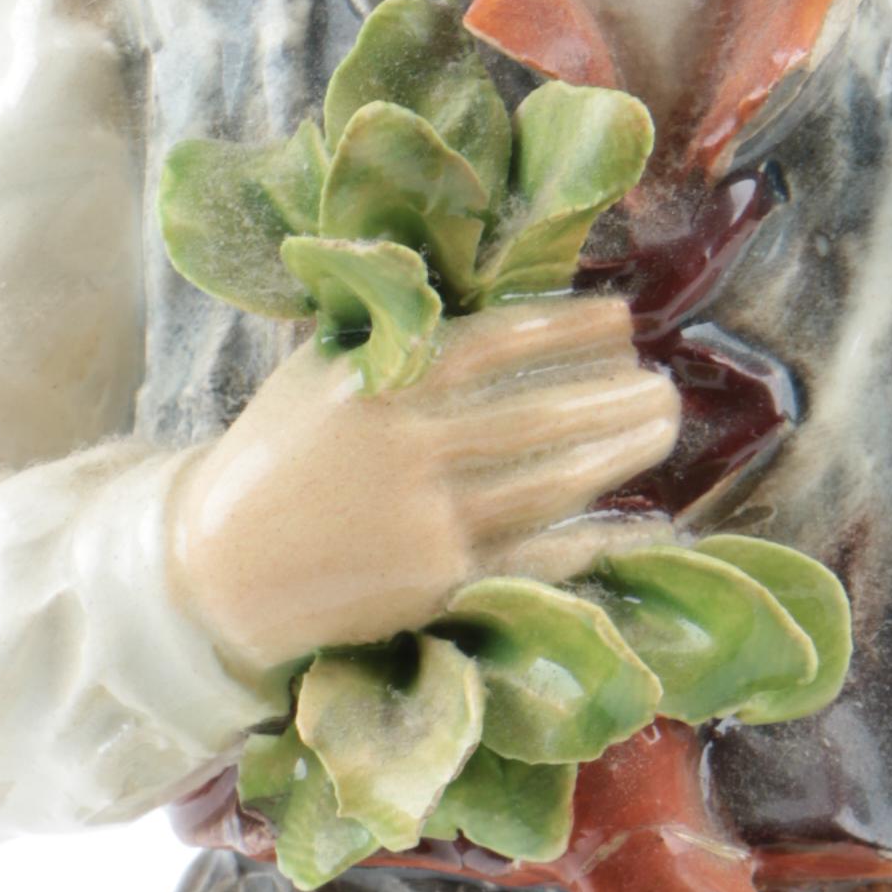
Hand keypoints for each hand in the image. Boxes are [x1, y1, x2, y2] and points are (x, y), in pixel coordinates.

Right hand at [168, 297, 680, 683]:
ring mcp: (430, 518)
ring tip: (660, 427)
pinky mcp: (442, 581)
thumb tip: (491, 311)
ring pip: (549, 482)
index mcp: (381, 378)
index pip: (499, 342)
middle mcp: (411, 444)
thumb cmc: (283, 457)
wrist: (226, 567)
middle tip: (665, 384)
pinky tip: (636, 524)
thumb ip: (398, 340)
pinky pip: (537, 555)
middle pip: (539, 414)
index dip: (568, 328)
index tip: (620, 320)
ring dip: (615, 453)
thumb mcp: (324, 371)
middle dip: (612, 395)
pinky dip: (591, 539)